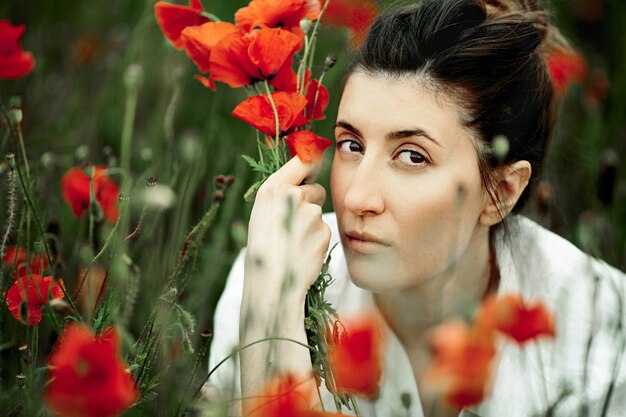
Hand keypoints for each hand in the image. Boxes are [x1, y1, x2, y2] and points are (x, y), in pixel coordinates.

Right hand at [244, 156, 330, 306]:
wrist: (270, 281)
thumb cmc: (263, 247)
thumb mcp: (264, 212)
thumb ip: (283, 192)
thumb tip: (306, 170)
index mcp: (273, 189)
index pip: (303, 160)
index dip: (312, 160)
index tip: (316, 159)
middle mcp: (293, 196)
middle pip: (316, 189)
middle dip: (310, 202)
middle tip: (292, 223)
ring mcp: (310, 213)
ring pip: (319, 212)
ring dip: (311, 224)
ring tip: (294, 241)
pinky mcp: (323, 231)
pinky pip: (324, 230)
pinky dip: (316, 240)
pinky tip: (302, 251)